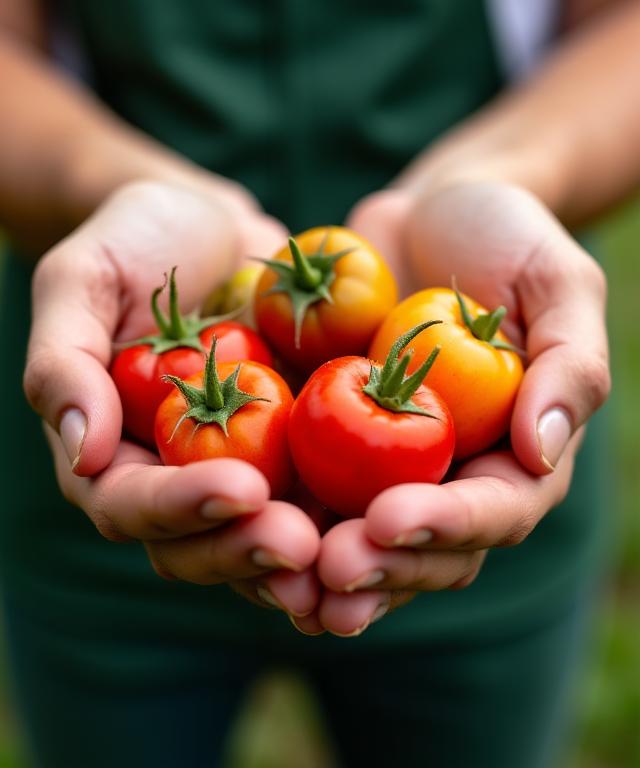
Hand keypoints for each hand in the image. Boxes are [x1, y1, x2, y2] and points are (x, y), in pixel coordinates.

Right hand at [24, 180, 320, 613]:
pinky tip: (384, 532)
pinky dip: (341, 525)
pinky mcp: (289, 458)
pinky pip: (312, 503)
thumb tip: (84, 450)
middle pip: (196, 545)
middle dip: (245, 551)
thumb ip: (65, 360)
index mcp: (111, 453)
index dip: (179, 507)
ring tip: (344, 560)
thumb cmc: (138, 242)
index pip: (131, 504)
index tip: (240, 488)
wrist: (216, 231)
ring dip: (296, 563)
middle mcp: (172, 479)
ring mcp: (235, 472)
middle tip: (300, 546)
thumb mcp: (83, 279)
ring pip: (255, 542)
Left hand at [307, 180, 608, 635]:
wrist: (425, 216)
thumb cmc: (505, 239)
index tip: (387, 518)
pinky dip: (275, 519)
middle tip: (328, 569)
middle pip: (422, 550)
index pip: (492, 512)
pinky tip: (237, 529)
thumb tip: (541, 455)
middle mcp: (450, 477)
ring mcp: (387, 468)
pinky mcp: (330, 446)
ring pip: (360, 542)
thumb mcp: (556, 282)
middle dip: (380, 566)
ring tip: (283, 582)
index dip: (443, 526)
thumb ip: (569, 365)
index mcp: (515, 457)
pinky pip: (304, 493)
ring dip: (321, 571)